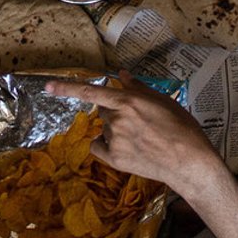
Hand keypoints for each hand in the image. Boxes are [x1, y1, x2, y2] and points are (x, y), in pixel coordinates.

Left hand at [44, 73, 222, 197]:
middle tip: (140, 123)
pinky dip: (107, 146)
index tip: (47, 86)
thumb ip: (138, 88)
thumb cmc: (182, 128)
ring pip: (106, 129)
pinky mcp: (115, 159)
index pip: (91, 92)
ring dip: (116, 131)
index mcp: (128, 101)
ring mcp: (115, 140)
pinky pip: (100, 147)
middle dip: (116, 113)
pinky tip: (127, 150)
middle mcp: (117, 119)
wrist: (190, 162)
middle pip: (104, 111)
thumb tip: (122, 75)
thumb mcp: (163, 101)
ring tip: (142, 139)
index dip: (67, 89)